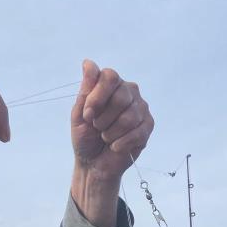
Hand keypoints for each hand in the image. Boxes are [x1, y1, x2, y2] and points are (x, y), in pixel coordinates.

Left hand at [71, 60, 153, 178]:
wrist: (93, 164)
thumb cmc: (86, 138)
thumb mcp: (78, 115)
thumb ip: (85, 91)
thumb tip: (88, 63)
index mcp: (111, 85)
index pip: (109, 77)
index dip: (96, 97)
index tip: (87, 115)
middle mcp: (129, 92)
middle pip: (121, 97)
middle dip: (103, 119)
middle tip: (97, 128)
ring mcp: (141, 108)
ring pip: (129, 117)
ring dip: (111, 133)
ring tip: (106, 137)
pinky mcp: (147, 126)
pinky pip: (137, 132)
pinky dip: (120, 143)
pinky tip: (115, 147)